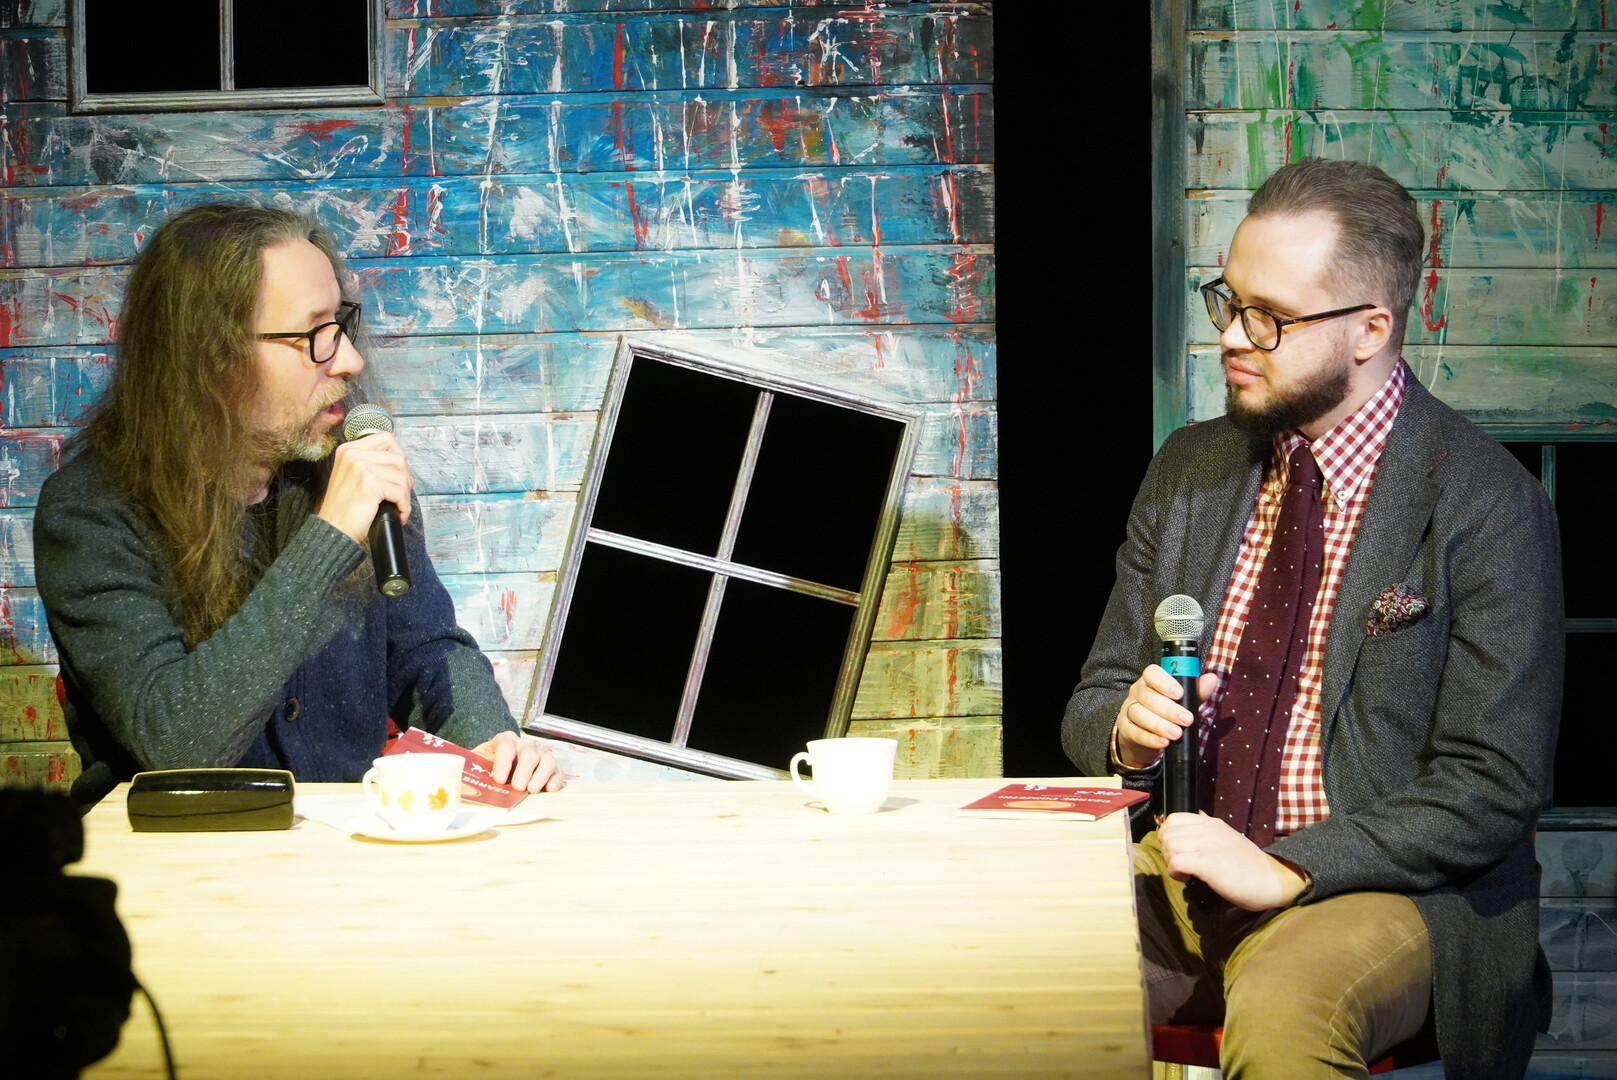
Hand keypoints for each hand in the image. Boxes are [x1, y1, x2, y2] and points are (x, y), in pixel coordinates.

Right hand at [316, 432, 413, 545]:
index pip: (385, 438)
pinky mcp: (370, 484)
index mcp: (349, 450)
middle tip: (402, 494)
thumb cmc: (344, 508)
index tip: (400, 472)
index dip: (398, 454)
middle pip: (397, 458)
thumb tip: (401, 466)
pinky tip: (399, 514)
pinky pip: (400, 492)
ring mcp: (361, 468)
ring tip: (399, 506)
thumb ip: (371, 464)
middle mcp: (353, 455)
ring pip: (401, 476)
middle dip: (405, 478)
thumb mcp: (352, 476)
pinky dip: (404, 506)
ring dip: (405, 495)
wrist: (333, 529)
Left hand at [473, 731, 565, 793]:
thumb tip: (456, 785)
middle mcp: (524, 746)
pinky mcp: (550, 769)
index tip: (498, 779)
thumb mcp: (474, 767)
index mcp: (504, 741)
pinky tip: (549, 789)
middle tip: (517, 787)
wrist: (497, 771)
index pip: (506, 746)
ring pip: (547, 759)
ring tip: (532, 790)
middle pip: (529, 752)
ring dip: (541, 774)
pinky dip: (555, 779)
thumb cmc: (485, 769)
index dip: (502, 762)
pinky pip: (557, 771)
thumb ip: (467, 772)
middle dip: (524, 770)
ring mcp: (539, 756)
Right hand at [1112, 666, 1216, 769]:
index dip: (1164, 682)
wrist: (1148, 738)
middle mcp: (1137, 692)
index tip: (1179, 694)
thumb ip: (1196, 692)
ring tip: (1177, 734)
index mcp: (1151, 681)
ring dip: (1159, 724)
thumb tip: (1212, 678)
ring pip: (1138, 713)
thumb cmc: (1168, 714)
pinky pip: (1134, 732)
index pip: (1151, 673)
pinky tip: (1163, 743)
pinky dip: (1150, 738)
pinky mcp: (1125, 729)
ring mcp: (1128, 710)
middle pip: (1147, 696)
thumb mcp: (1184, 702)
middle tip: (1187, 720)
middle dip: (1168, 709)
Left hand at [1158, 811, 1307, 910]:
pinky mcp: (1208, 864)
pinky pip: (1176, 862)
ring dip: (1171, 861)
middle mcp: (1207, 829)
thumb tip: (1198, 815)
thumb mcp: (1227, 837)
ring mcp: (1207, 845)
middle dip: (1166, 850)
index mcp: (1210, 823)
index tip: (1178, 850)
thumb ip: (1210, 828)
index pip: (1174, 818)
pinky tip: (1186, 878)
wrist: (1271, 880)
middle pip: (1167, 832)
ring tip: (1184, 872)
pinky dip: (1175, 872)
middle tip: (1179, 863)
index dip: (1168, 835)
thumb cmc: (1248, 864)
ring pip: (1169, 846)